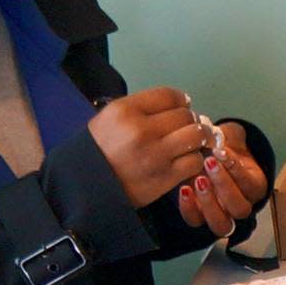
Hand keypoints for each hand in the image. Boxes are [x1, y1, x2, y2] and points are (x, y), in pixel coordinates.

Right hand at [87, 87, 213, 208]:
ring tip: (196, 141)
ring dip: (200, 137)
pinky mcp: (164, 177)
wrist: (85, 188)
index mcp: (125, 111)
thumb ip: (141, 107)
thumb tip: (180, 104)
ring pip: (196, 135)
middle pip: (186, 114)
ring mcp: (155, 155)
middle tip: (188, 127)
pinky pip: (194, 161)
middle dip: (191, 119)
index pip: (170, 95)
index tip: (182, 107)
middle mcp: (141, 130)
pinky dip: (196, 160)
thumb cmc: (98, 153)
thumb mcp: (109, 118)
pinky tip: (187, 160)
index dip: (182, 100)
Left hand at [177, 122, 267, 236]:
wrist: (205, 158)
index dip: (236, 169)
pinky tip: (183, 189)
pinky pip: (195, 222)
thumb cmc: (220, 149)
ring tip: (198, 180)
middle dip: (224, 186)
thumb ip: (226, 140)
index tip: (221, 151)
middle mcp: (241, 206)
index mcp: (254, 187)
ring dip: (209, 203)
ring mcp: (221, 216)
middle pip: (240, 209)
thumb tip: (216, 135)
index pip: (251, 185)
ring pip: (221, 224)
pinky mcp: (199, 219)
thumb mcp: (228, 140)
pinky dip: (188, 208)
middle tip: (209, 163)